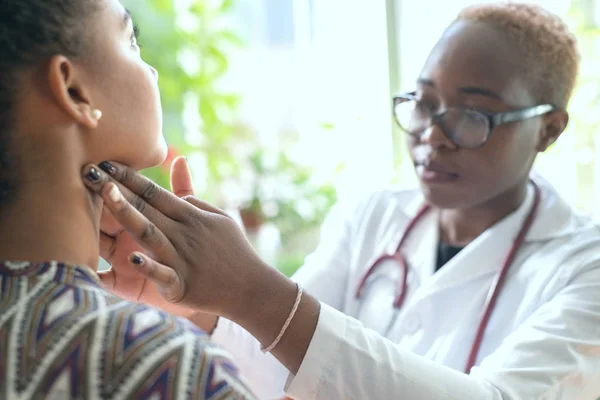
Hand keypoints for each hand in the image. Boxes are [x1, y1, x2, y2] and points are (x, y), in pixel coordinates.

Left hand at [82, 160, 318, 373]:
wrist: (251, 288)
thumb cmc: (232, 250)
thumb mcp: (217, 217)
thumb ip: (192, 195)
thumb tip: (178, 165)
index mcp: (192, 216)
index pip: (155, 192)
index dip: (130, 177)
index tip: (106, 163)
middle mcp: (185, 233)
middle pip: (147, 207)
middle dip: (117, 189)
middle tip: (89, 171)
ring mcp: (183, 259)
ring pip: (150, 233)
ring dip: (127, 214)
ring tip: (107, 196)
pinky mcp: (183, 286)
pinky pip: (163, 275)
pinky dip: (150, 267)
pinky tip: (133, 258)